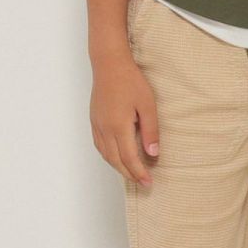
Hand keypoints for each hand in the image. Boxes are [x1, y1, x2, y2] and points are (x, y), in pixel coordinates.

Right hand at [90, 57, 159, 186]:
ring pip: (106, 155)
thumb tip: (153, 153)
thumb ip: (151, 130)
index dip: (139, 173)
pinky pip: (99, 145)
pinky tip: (117, 157)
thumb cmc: (130, 81)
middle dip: (129, 174)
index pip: (129, 158)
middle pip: (116, 160)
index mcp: (119, 127)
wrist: (109, 64)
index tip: (148, 182)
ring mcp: (97, 125)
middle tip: (143, 183)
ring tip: (132, 173)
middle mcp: (105, 129)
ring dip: (118, 167)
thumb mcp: (147, 105)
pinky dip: (109, 156)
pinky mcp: (94, 120)